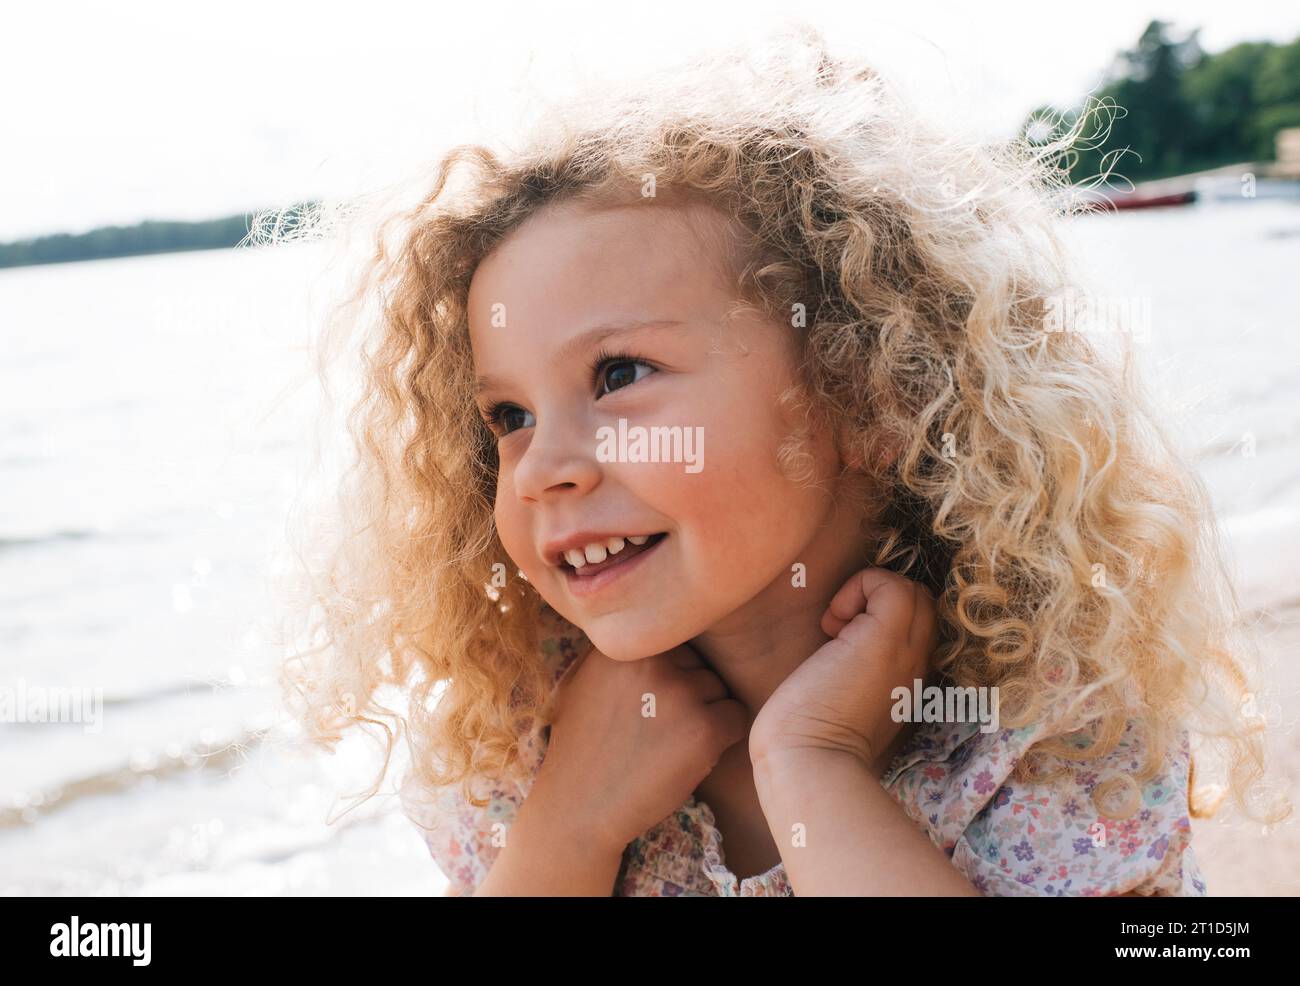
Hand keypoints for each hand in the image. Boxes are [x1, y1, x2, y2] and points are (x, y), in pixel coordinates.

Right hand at [531, 641, 748, 854]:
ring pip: (719, 689)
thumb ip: (620, 651)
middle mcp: (653, 660)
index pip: (674, 642)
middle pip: (699, 665)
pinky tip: (693, 755)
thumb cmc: (583, 746)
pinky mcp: (703, 729)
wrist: (579, 806)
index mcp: (625, 644)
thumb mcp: (584, 679)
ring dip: (705, 714)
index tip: (651, 703)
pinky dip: (724, 737)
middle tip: (660, 728)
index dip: (669, 675)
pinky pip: (737, 717)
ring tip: (671, 744)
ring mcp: (679, 693)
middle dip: (689, 693)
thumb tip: (654, 622)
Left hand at [750, 567, 938, 769]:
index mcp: (908, 681)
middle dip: (880, 600)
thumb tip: (839, 636)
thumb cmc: (811, 736)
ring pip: (914, 591)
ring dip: (870, 593)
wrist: (807, 760)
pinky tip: (832, 622)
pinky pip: (891, 585)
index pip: (921, 625)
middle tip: (840, 628)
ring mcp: (905, 651)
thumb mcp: (847, 700)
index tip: (844, 638)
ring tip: (836, 625)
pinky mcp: (884, 639)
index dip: (885, 616)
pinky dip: (860, 586)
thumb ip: (860, 674)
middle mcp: (917, 665)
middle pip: (924, 603)